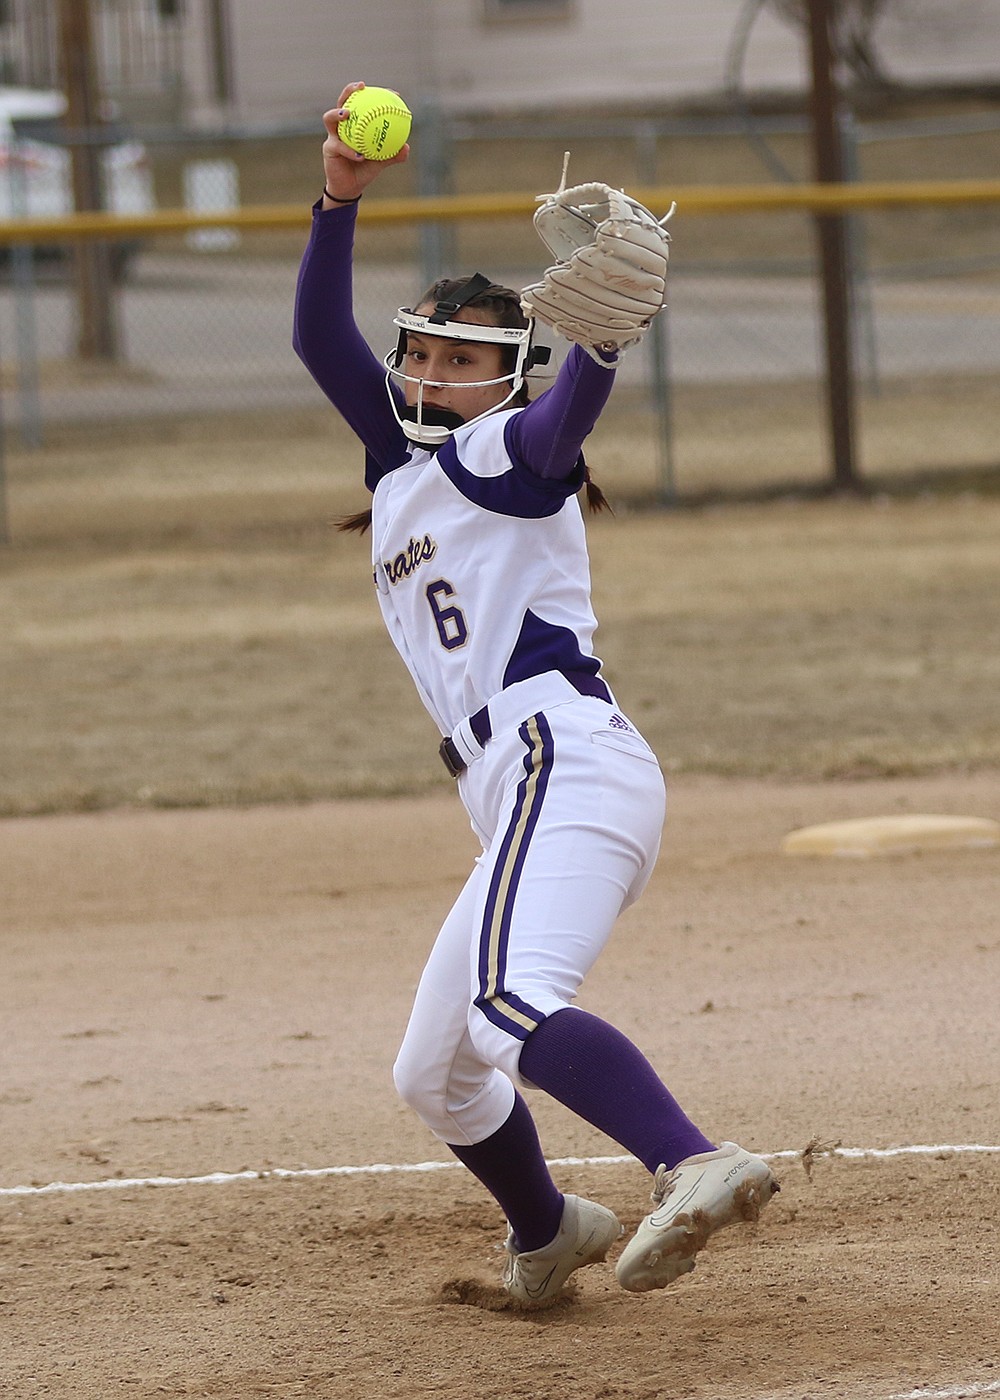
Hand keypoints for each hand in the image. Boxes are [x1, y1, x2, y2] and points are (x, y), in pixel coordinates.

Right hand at [321, 81, 409, 204]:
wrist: (350, 187)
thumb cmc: (365, 170)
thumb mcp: (381, 162)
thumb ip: (393, 155)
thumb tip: (406, 147)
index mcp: (356, 123)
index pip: (364, 104)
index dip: (377, 95)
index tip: (392, 93)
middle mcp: (342, 125)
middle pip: (342, 101)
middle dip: (350, 90)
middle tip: (361, 86)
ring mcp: (333, 135)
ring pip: (330, 118)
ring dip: (338, 113)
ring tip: (347, 113)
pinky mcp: (328, 148)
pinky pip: (339, 146)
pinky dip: (349, 150)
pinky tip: (360, 155)